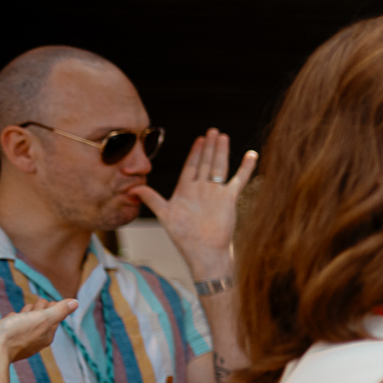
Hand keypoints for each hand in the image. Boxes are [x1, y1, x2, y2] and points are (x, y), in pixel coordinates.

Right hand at [0, 297, 74, 363]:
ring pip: (26, 322)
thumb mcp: (42, 319)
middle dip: (38, 309)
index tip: (46, 303)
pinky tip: (11, 317)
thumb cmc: (17, 333)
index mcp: (46, 335)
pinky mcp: (6, 340)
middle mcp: (35, 340)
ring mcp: (19, 341)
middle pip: (40, 319)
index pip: (54, 316)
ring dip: (26, 313)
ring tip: (25, 310)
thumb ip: (59, 311)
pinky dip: (13, 320)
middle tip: (36, 304)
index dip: (51, 306)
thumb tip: (75, 302)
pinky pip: (12, 328)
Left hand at [136, 128, 256, 279]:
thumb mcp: (165, 214)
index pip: (191, 166)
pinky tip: (251, 155)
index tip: (199, 139)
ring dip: (221, 151)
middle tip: (212, 131)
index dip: (195, 152)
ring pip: (219, 166)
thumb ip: (151, 198)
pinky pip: (239, 179)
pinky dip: (245, 167)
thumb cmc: (183, 236)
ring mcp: (216, 192)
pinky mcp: (229, 198)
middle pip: (205, 162)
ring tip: (223, 136)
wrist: (204, 251)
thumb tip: (131, 189)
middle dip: (208, 146)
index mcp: (186, 190)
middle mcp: (202, 188)